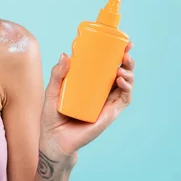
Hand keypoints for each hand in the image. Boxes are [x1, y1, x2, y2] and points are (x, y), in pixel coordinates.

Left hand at [39, 43, 134, 157]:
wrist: (54, 138)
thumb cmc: (52, 114)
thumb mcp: (53, 90)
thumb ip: (58, 74)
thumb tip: (66, 54)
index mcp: (88, 82)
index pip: (104, 65)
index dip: (115, 53)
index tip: (122, 42)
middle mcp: (100, 91)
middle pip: (119, 72)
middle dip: (126, 60)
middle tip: (126, 52)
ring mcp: (106, 102)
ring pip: (125, 84)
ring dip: (128, 73)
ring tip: (122, 68)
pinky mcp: (109, 113)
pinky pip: (123, 100)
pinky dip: (126, 89)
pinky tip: (121, 80)